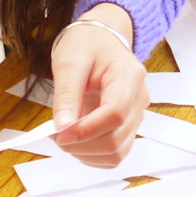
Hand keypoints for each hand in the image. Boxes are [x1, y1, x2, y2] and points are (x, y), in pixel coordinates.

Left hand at [51, 4, 147, 167]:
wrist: (101, 40)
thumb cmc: (86, 46)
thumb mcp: (69, 62)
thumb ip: (67, 96)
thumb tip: (62, 128)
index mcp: (128, 75)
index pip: (115, 113)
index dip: (87, 130)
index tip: (60, 135)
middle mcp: (139, 97)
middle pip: (116, 137)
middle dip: (82, 144)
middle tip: (56, 135)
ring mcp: (137, 114)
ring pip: (118, 151)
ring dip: (87, 153)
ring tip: (65, 137)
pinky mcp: (130, 126)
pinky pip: (116, 153)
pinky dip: (95, 156)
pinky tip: (78, 142)